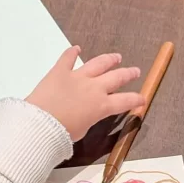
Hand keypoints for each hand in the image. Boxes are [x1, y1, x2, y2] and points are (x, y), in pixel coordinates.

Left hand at [26, 46, 142, 141]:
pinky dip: (72, 52)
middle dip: (128, 74)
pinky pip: (67, 58)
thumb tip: (88, 113)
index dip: (136, 100)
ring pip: (98, 64)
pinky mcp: (60, 71)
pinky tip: (76, 48)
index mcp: (101, 106)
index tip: (142, 98)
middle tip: (135, 71)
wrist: (40, 124)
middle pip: (117, 78)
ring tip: (116, 57)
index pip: (125, 101)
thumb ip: (89, 119)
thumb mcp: (82, 130)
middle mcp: (94, 88)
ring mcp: (78, 77)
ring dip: (109, 59)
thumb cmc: (61, 134)